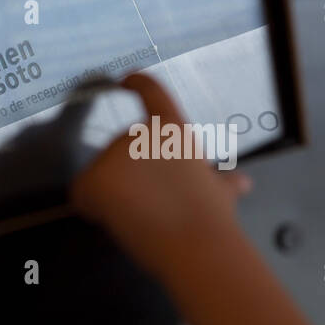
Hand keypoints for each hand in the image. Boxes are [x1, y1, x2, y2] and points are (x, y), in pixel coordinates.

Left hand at [69, 73, 251, 281]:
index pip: (153, 93)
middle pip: (120, 152)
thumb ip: (222, 182)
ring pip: (100, 177)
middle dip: (128, 179)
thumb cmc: (211, 220)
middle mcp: (143, 133)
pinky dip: (93, 210)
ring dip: (113, 197)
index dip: (138, 84)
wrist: (197, 245)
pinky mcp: (96, 178)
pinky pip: (82, 195)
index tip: (127, 79)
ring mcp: (116, 153)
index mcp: (175, 130)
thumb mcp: (221, 192)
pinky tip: (118, 220)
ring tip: (143, 219)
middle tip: (154, 207)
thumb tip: (242, 183)